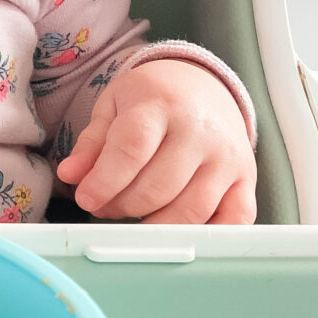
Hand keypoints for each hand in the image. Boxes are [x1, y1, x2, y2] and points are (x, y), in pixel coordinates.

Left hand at [56, 59, 256, 223]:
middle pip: (158, 187)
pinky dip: (208, 235)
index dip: (104, 181)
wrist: (202, 83)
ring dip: (154, 225)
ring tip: (134, 214)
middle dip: (122, 205)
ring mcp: (228, 156)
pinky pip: (235, 220)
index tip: (86, 198)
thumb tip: (70, 176)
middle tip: (104, 205)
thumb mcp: (113, 107)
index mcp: (160, 104)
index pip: (132, 149)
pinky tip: (179, 230)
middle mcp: (200, 130)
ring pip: (191, 211)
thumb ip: (91, 144)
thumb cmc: (152, 98)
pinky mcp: (247, 178)